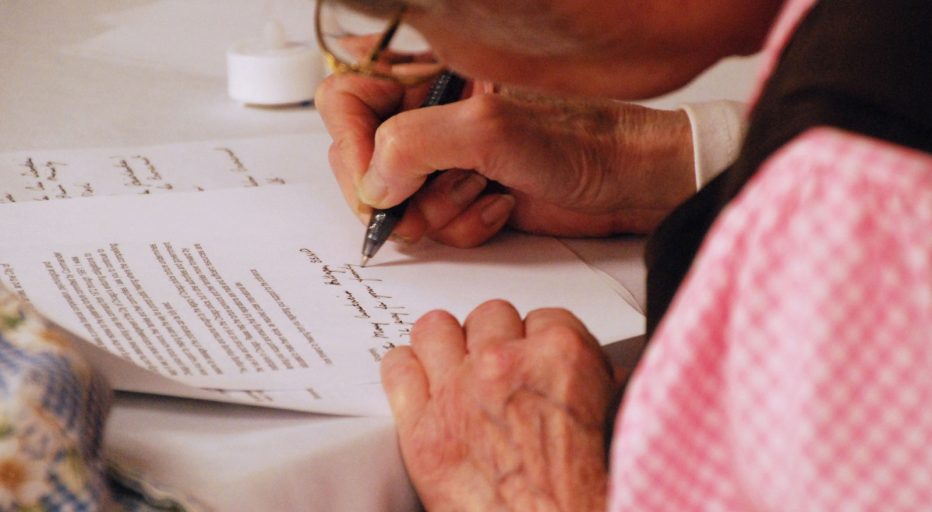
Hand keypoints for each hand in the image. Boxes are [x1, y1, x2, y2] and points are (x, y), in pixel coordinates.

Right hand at [315, 74, 694, 247]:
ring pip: (399, 203)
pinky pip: (434, 227)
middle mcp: (430, 117)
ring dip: (439, 211)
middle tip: (424, 200)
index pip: (345, 98)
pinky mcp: (464, 197)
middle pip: (363, 160)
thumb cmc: (581, 139)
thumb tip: (373, 184)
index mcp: (428, 77)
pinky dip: (464, 228)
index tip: (379, 179)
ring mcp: (446, 161)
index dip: (352, 143)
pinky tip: (499, 207)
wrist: (629, 181)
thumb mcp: (490, 128)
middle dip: (396, 191)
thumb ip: (416, 143)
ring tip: (482, 190)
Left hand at [381, 300, 615, 511]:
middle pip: (490, 316)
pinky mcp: (421, 430)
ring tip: (454, 367)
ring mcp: (457, 393)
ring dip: (446, 345)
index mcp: (559, 358)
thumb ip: (600, 389)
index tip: (536, 359)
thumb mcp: (613, 428)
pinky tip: (418, 383)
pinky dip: (406, 372)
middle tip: (499, 368)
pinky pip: (398, 370)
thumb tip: (605, 379)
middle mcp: (504, 366)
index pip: (546, 318)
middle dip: (496, 340)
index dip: (540, 343)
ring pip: (436, 329)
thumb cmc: (581, 495)